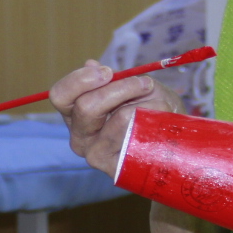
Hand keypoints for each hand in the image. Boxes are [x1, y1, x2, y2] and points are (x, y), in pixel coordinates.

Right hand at [48, 61, 181, 176]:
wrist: (173, 140)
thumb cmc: (149, 109)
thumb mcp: (130, 86)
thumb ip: (110, 79)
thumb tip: (90, 64)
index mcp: (75, 114)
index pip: (60, 95)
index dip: (81, 80)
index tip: (108, 72)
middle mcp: (79, 137)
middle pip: (86, 106)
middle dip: (120, 89)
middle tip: (144, 84)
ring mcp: (95, 155)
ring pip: (119, 118)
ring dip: (145, 103)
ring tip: (159, 104)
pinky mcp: (116, 167)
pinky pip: (137, 134)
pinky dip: (154, 119)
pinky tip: (160, 121)